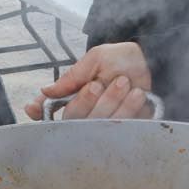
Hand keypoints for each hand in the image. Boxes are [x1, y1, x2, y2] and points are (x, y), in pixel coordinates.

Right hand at [25, 42, 153, 119]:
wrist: (154, 61)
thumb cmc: (122, 59)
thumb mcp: (96, 60)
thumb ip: (73, 76)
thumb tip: (47, 91)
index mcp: (76, 95)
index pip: (51, 110)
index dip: (40, 112)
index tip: (34, 108)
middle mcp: (88, 113)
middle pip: (74, 119)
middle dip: (87, 101)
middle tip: (100, 84)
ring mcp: (106, 123)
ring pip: (98, 124)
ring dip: (111, 102)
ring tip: (125, 83)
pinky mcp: (126, 130)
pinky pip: (120, 127)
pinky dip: (129, 109)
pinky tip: (138, 95)